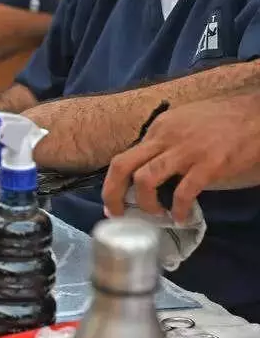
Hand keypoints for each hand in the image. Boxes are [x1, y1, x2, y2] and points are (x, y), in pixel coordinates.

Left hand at [103, 93, 259, 222]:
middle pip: (122, 166)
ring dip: (145, 203)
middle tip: (117, 214)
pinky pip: (183, 192)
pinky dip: (178, 210)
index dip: (114, 183)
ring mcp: (186, 150)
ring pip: (145, 179)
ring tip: (155, 215)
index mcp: (159, 128)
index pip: (124, 157)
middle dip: (112, 194)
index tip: (115, 201)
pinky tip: (182, 217)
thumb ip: (166, 143)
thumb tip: (151, 169)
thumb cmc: (225, 120)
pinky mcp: (210, 163)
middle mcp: (165, 137)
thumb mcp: (185, 123)